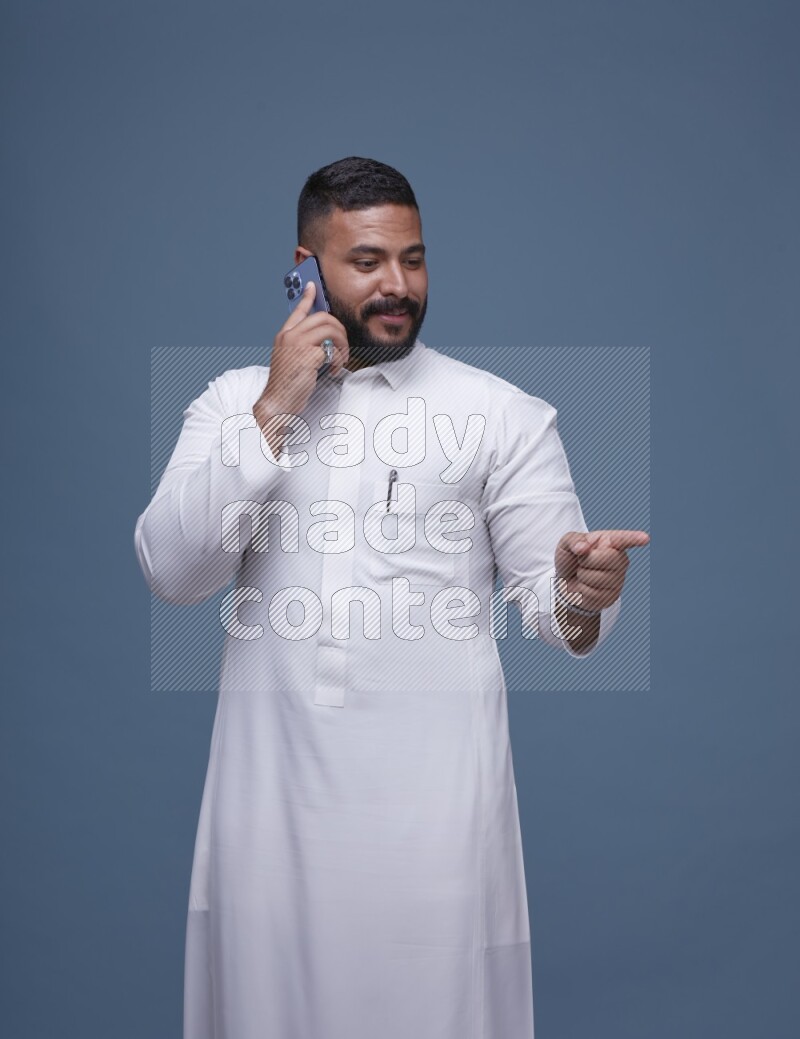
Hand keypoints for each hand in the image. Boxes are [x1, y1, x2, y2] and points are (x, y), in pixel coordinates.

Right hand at [253, 281, 349, 457]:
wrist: (277, 402)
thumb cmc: (286, 385)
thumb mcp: (291, 360)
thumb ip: (302, 346)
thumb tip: (323, 340)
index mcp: (284, 336)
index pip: (298, 310)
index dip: (307, 297)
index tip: (313, 286)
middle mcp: (289, 336)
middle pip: (323, 317)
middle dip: (339, 331)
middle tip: (342, 346)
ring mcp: (298, 344)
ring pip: (330, 329)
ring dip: (342, 345)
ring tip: (339, 360)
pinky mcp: (308, 356)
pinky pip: (332, 349)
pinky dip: (338, 360)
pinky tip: (332, 370)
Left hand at [554, 529, 649, 611]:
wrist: (565, 582)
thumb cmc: (571, 558)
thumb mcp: (566, 543)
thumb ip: (573, 541)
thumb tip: (583, 548)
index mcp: (609, 541)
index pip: (623, 539)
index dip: (634, 538)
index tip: (645, 538)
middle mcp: (619, 559)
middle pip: (608, 558)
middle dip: (587, 560)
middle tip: (582, 561)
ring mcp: (619, 578)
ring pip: (599, 578)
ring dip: (583, 577)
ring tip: (583, 574)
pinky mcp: (613, 595)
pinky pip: (594, 594)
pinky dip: (582, 591)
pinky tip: (585, 587)